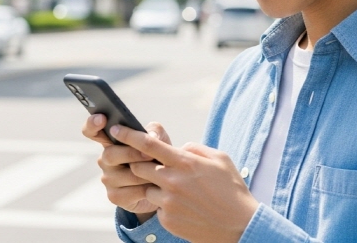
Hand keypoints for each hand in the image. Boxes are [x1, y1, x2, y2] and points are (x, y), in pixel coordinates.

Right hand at [82, 114, 169, 221]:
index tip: (101, 118)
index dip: (92, 124)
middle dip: (132, 154)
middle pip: (110, 154)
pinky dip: (146, 189)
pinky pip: (130, 191)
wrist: (164, 188)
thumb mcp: (159, 140)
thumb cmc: (157, 157)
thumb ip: (155, 132)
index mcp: (111, 141)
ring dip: (144, 173)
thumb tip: (151, 137)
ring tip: (159, 173)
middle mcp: (105, 158)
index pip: (93, 131)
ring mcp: (108, 178)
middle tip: (149, 155)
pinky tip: (154, 187)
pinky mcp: (114, 196)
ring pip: (123, 174)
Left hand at [109, 124, 258, 242]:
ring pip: (147, 187)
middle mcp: (172, 181)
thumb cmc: (231, 190)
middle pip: (138, 166)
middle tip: (152, 166)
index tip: (116, 129)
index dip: (128, 135)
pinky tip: (184, 207)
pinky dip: (165, 204)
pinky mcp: (167, 219)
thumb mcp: (220, 159)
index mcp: (185, 162)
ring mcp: (168, 202)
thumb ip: (194, 149)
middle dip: (140, 163)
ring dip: (155, 186)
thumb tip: (178, 148)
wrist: (239, 227)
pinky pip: (157, 206)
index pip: (148, 144)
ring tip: (178, 191)